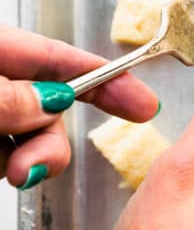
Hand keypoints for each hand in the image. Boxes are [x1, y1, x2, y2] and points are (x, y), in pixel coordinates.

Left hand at [0, 25, 158, 188]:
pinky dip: (0, 167)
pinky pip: (3, 160)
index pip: (62, 59)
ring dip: (21, 161)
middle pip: (48, 111)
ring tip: (10, 171)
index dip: (108, 80)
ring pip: (26, 142)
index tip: (144, 105)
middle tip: (32, 166)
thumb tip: (50, 102)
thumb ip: (11, 98)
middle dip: (50, 144)